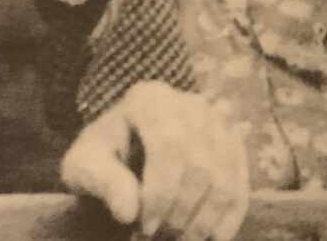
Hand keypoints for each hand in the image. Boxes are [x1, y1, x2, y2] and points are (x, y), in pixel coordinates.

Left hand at [60, 81, 249, 240]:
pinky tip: (214, 237)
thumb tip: (129, 212)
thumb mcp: (84, 165)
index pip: (170, 146)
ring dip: (206, 217)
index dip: (162, 193)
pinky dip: (231, 215)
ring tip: (182, 239)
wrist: (122, 151)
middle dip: (183, 210)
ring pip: (225, 175)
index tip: (146, 228)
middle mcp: (192, 104)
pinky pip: (242, 182)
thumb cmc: (101, 157)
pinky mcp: (233, 146)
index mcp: (150, 99)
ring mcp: (218, 122)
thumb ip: (103, 182)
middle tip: (161, 238)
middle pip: (201, 163)